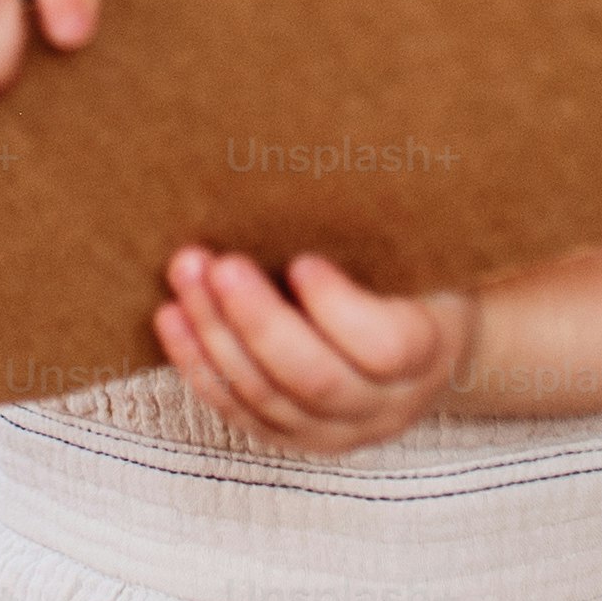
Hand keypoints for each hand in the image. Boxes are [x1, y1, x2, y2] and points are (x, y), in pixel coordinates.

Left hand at [155, 244, 475, 454]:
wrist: (425, 352)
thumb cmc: (416, 280)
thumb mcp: (423, 253)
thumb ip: (387, 231)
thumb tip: (325, 162)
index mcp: (429, 352)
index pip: (385, 347)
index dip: (338, 309)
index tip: (303, 261)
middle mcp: (385, 406)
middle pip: (315, 378)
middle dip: (258, 321)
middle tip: (220, 264)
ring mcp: (337, 432)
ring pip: (268, 397)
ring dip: (216, 335)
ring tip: (186, 276)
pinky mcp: (293, 438)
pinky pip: (239, 412)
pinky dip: (199, 365)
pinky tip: (172, 319)